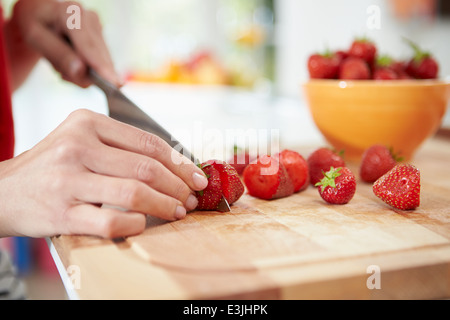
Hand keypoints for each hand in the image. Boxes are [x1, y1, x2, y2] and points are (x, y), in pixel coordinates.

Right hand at [0, 109, 207, 237]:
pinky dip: (136, 223)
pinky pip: (112, 219)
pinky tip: (143, 223)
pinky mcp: (62, 212)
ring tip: (176, 212)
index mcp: (87, 123)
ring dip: (164, 206)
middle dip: (177, 186)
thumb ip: (121, 147)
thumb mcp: (81, 141)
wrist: (3, 191)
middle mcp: (77, 146)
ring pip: (134, 192)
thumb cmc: (53, 167)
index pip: (148, 143)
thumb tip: (176, 165)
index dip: (180, 163)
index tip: (197, 177)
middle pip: (146, 168)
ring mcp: (68, 179)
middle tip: (190, 199)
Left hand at [8, 0, 121, 87]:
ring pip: (101, 61)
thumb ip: (58, 55)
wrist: (41, 11)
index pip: (88, 47)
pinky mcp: (101, 34)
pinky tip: (73, 59)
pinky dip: (87, 66)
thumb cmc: (35, 23)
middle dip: (85, 74)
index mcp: (71, 15)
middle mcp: (90, 18)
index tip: (115, 84)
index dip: (101, 66)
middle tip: (62, 75)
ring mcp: (98, 26)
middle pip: (98, 57)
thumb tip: (81, 70)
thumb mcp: (35, 38)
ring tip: (61, 62)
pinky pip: (100, 60)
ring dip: (83, 70)